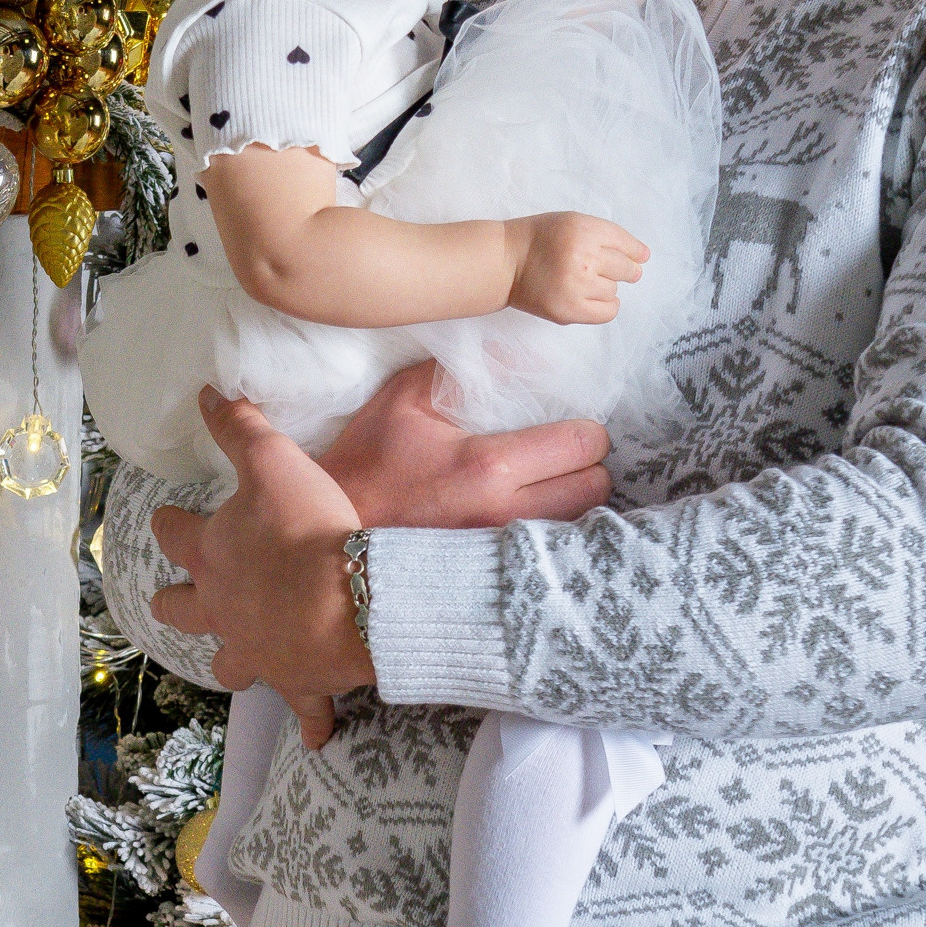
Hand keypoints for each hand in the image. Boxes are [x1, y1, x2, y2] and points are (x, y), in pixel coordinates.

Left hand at [152, 390, 371, 726]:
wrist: (349, 599)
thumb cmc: (308, 528)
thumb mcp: (273, 462)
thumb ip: (239, 427)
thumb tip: (206, 393)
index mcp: (211, 556)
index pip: (174, 533)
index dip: (169, 523)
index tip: (165, 517)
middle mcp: (222, 608)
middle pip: (182, 610)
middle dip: (175, 604)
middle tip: (171, 601)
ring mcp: (257, 650)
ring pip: (230, 666)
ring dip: (232, 663)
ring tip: (237, 662)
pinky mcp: (297, 680)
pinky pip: (306, 708)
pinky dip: (313, 721)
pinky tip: (320, 736)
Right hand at [319, 361, 611, 530]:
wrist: (330, 536)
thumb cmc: (368, 462)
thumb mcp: (405, 398)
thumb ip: (463, 369)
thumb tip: (521, 354)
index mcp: (487, 467)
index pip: (581, 445)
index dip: (584, 430)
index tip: (569, 425)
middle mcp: (504, 515)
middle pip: (595, 489)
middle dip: (588, 466)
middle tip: (566, 455)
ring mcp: (502, 551)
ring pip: (581, 525)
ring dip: (577, 501)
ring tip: (556, 484)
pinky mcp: (495, 573)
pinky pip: (554, 551)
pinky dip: (558, 531)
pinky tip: (539, 515)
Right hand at [509, 211, 646, 323]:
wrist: (504, 263)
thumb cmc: (539, 239)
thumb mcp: (571, 222)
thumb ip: (604, 234)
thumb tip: (642, 258)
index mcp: (583, 230)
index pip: (625, 243)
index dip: (635, 251)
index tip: (639, 257)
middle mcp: (583, 257)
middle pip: (625, 268)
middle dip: (623, 270)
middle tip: (605, 269)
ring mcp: (576, 286)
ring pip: (614, 290)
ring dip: (605, 286)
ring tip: (582, 281)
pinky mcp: (569, 310)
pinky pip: (607, 312)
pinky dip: (605, 306)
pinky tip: (591, 298)